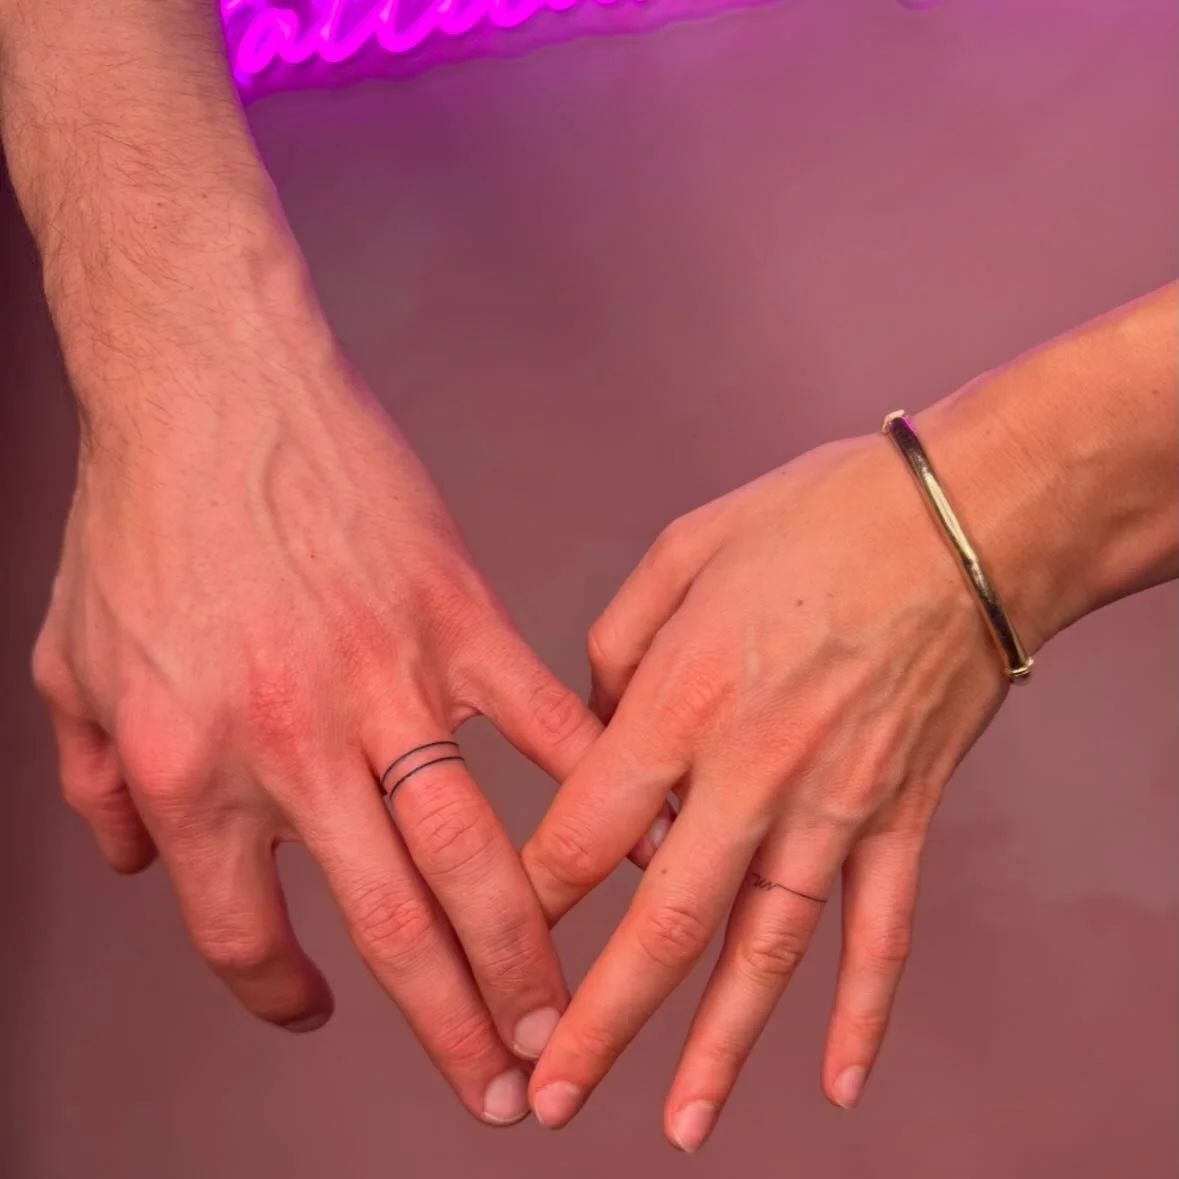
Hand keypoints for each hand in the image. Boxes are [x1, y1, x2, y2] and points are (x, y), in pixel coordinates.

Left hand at [33, 320, 598, 1124]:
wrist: (217, 389)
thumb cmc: (143, 518)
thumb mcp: (73, 662)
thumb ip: (95, 778)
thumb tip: (131, 856)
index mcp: (199, 769)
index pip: (241, 932)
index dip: (278, 991)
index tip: (316, 1006)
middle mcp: (302, 750)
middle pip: (395, 926)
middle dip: (455, 1028)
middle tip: (502, 1088)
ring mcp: (394, 685)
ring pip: (479, 851)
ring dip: (530, 950)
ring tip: (566, 1014)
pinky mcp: (461, 620)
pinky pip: (544, 725)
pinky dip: (598, 791)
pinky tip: (642, 843)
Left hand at [522, 409, 1048, 1146]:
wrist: (964, 520)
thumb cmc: (817, 517)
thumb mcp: (684, 548)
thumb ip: (617, 641)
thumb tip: (596, 720)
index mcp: (683, 700)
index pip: (585, 831)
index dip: (529, 900)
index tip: (488, 953)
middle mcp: (753, 771)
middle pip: (665, 921)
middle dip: (600, 1018)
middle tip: (550, 1094)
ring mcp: (836, 803)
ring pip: (768, 949)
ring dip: (717, 1045)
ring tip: (676, 1127)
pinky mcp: (903, 813)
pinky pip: (882, 931)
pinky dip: (862, 1011)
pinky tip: (835, 1080)